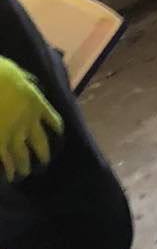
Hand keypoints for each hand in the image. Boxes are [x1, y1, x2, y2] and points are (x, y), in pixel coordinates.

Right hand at [0, 56, 62, 182]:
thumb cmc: (0, 72)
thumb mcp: (19, 73)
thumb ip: (27, 82)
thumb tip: (32, 83)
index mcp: (36, 103)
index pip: (52, 120)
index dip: (56, 129)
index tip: (58, 134)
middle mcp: (29, 121)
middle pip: (40, 142)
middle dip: (43, 155)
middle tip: (44, 163)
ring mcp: (13, 132)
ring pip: (23, 154)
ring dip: (25, 165)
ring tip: (25, 173)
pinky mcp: (0, 138)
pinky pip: (5, 157)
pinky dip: (8, 168)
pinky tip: (10, 176)